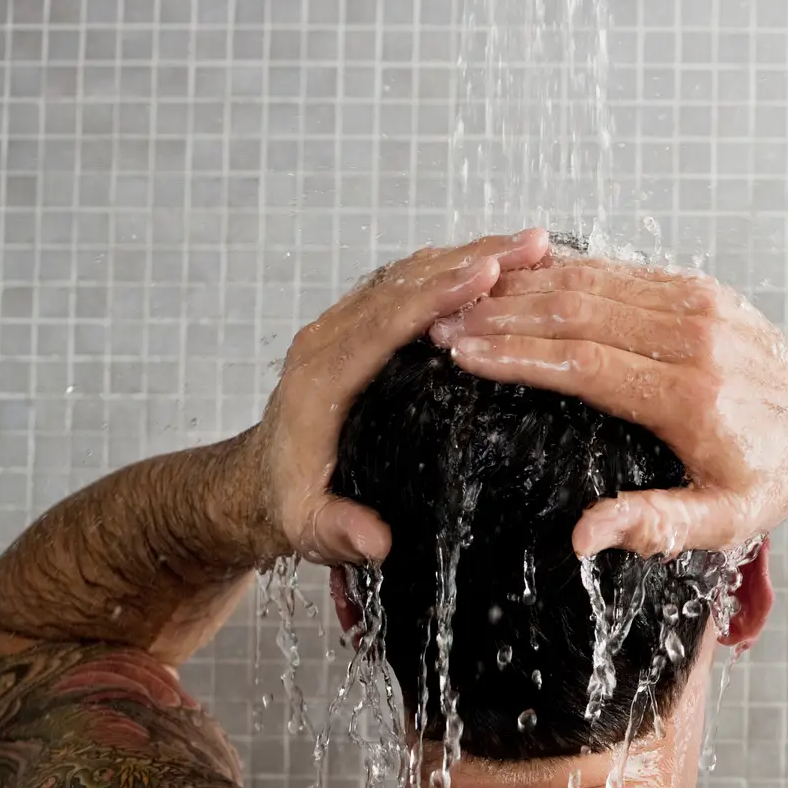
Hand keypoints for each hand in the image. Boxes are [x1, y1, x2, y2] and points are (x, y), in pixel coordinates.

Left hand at [245, 230, 551, 563]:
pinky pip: (409, 287)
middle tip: (531, 246)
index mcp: (320, 379)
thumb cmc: (288, 502)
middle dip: (470, 261)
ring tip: (531, 248)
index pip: (385, 323)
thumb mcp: (309, 528)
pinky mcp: (358, 328)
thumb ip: (338, 531)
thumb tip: (375, 541)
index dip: (438, 296)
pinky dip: (454, 272)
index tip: (486, 274)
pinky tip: (499, 267)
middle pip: (405, 285)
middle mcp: (328, 340)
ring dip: (469, 258)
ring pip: (410, 277)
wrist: (256, 482)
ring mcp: (342, 328)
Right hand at [433, 255, 787, 556]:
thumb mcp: (721, 522)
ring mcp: (699, 305)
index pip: (582, 363)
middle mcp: (694, 338)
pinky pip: (621, 273)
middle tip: (440, 323)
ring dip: (525, 290)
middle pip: (578, 313)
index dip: (514, 356)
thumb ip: (651, 526)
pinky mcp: (701, 290)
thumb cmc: (772, 478)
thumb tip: (580, 538)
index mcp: (691, 395)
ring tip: (465, 299)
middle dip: (501, 316)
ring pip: (594, 284)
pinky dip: (566, 275)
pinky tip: (521, 281)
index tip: (459, 354)